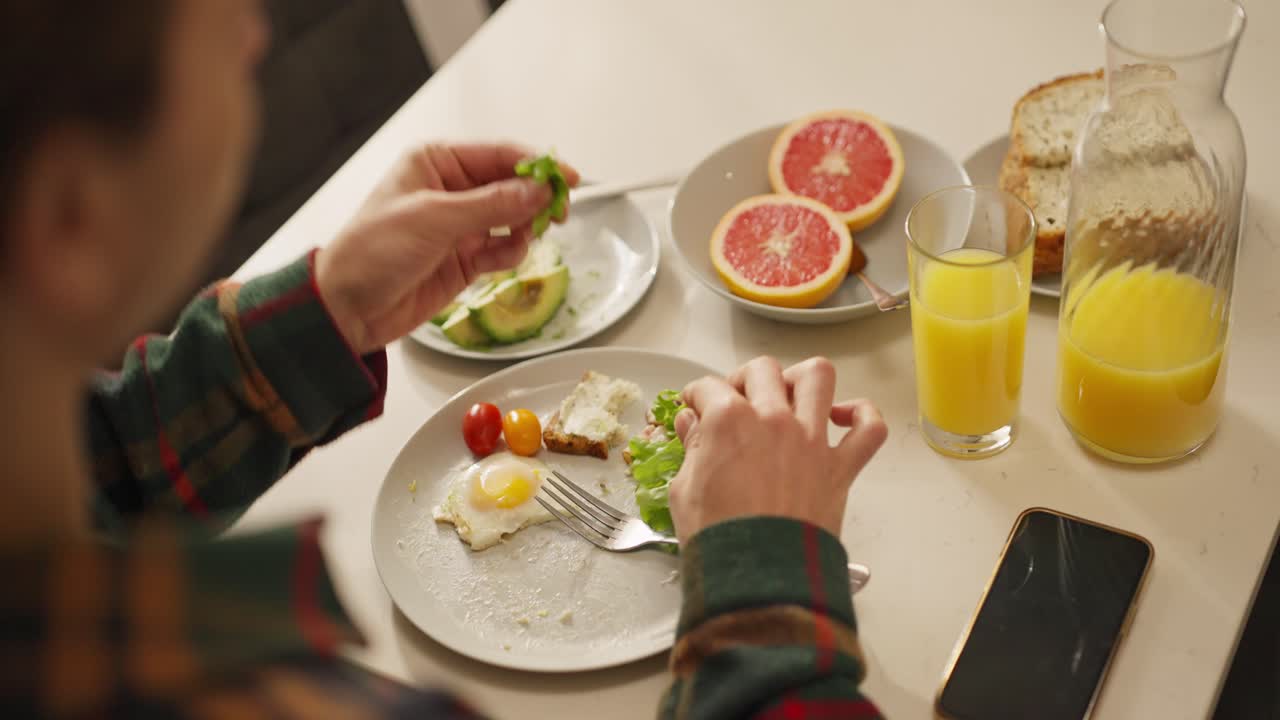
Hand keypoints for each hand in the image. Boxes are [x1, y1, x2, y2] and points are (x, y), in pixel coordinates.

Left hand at [314, 143, 578, 354]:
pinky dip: (511, 254)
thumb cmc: (371, 251)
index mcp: (436, 163)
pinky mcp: (466, 258)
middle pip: (512, 186)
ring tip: (522, 240)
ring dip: (524, 229)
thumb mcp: (433, 219)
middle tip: (558, 214)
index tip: (568, 179)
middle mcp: (451, 190)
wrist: (348, 308)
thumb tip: (538, 192)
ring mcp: (460, 225)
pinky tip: (501, 260)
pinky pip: (504, 249)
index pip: (499, 155)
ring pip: (513, 219)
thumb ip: (491, 205)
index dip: (537, 167)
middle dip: (536, 200)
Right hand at [669, 356, 887, 542]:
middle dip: (743, 378)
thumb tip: (692, 424)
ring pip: (818, 377)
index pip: (708, 388)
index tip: (695, 406)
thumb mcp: (684, 489)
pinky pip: (869, 429)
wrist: (758, 577)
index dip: (696, 395)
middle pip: (762, 370)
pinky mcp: (840, 467)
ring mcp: (811, 440)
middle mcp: (773, 419)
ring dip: (801, 378)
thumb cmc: (718, 539)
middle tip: (736, 399)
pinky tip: (842, 418)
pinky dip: (861, 415)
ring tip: (789, 393)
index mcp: (729, 421)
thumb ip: (692, 448)